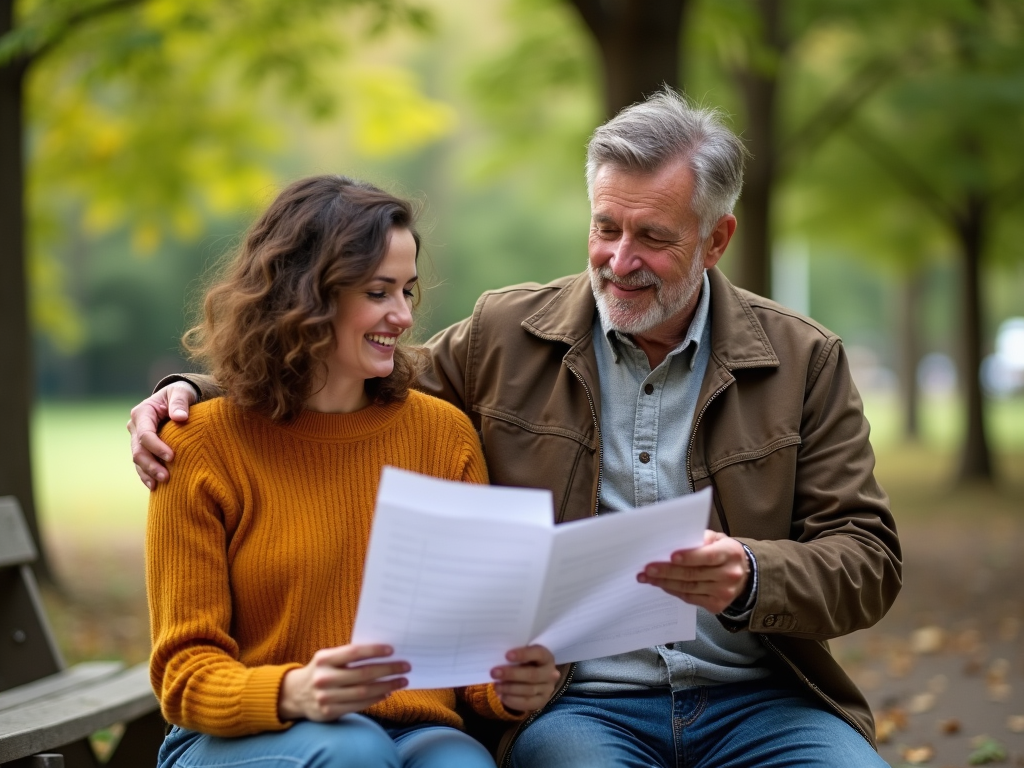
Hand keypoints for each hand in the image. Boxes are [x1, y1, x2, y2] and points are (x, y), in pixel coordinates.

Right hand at [127, 381, 196, 488]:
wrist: (177, 399)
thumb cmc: (180, 394)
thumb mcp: (182, 392)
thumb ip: (180, 402)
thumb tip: (180, 418)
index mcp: (143, 412)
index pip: (145, 434)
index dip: (156, 447)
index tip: (172, 456)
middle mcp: (136, 426)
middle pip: (138, 450)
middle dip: (151, 465)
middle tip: (166, 477)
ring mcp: (137, 438)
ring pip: (138, 460)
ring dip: (148, 473)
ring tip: (160, 484)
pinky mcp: (143, 447)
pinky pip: (141, 464)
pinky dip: (146, 475)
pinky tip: (154, 486)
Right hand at [278, 644, 409, 721]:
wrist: (294, 694)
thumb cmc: (321, 670)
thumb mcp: (328, 658)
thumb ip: (349, 656)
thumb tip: (383, 653)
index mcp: (324, 659)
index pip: (354, 652)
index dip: (374, 650)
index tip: (392, 650)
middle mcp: (324, 678)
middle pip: (363, 674)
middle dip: (388, 670)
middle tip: (405, 666)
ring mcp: (326, 697)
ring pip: (363, 692)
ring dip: (386, 686)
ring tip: (402, 681)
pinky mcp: (329, 712)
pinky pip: (358, 705)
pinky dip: (375, 699)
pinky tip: (387, 693)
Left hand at [490, 645, 559, 712]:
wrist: (532, 679)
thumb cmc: (524, 663)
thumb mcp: (522, 656)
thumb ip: (514, 657)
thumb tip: (498, 660)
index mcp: (546, 657)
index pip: (538, 653)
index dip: (523, 654)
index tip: (507, 655)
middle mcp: (551, 673)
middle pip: (532, 675)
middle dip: (511, 674)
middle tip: (494, 673)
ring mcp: (548, 689)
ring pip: (528, 690)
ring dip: (509, 688)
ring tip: (496, 686)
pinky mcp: (542, 702)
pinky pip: (527, 703)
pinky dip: (513, 701)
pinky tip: (502, 696)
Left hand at [637, 530, 749, 613]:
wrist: (744, 576)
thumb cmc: (724, 553)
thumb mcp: (719, 539)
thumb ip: (702, 538)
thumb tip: (680, 541)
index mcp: (730, 554)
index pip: (708, 556)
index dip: (689, 557)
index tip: (670, 556)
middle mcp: (729, 574)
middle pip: (694, 574)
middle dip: (668, 571)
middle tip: (648, 568)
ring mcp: (724, 592)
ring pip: (689, 588)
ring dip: (665, 583)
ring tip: (647, 578)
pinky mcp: (716, 605)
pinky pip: (690, 598)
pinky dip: (674, 591)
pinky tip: (662, 585)